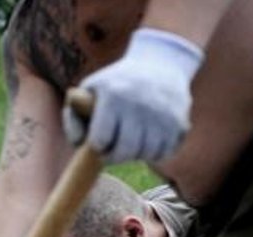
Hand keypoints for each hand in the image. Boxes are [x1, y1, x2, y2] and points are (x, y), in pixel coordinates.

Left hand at [63, 28, 203, 162]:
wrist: (161, 64)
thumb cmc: (117, 82)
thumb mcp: (91, 88)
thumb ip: (73, 115)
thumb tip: (78, 143)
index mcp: (113, 96)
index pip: (100, 140)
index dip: (96, 147)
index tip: (98, 143)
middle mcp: (140, 105)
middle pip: (123, 151)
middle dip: (114, 157)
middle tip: (112, 151)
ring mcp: (162, 114)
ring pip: (145, 154)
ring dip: (135, 155)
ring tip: (130, 142)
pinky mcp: (179, 122)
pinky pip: (164, 153)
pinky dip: (154, 153)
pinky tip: (148, 141)